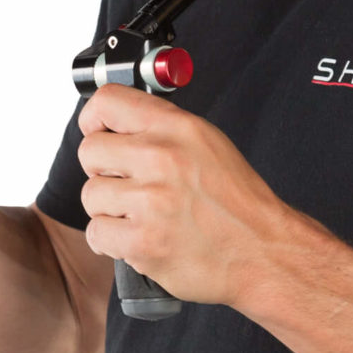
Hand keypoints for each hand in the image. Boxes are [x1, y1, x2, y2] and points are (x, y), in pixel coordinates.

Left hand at [77, 84, 292, 306]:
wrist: (262, 251)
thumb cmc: (236, 201)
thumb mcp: (207, 143)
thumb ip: (161, 128)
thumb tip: (115, 124)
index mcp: (177, 128)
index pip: (107, 102)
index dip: (93, 118)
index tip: (98, 132)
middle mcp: (162, 158)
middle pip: (90, 151)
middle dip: (103, 171)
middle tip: (128, 185)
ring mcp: (151, 202)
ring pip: (91, 195)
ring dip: (110, 209)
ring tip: (141, 216)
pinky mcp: (142, 242)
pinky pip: (97, 234)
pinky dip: (112, 241)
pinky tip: (140, 238)